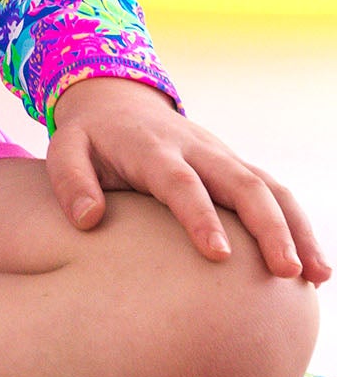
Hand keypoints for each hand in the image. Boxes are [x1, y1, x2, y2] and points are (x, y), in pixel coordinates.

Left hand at [49, 77, 329, 282]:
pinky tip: (314, 268)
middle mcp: (196, 151)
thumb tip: (88, 220)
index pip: (181, 183)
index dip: (200, 216)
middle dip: (268, 227)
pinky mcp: (235, 167)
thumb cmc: (89, 138)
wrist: (117, 100)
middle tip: (287, 272)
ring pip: (269, 187)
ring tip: (315, 275)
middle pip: (242, 183)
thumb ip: (71, 182)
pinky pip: (275, 192)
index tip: (220, 255)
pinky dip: (299, 225)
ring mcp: (221, 157)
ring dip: (296, 229)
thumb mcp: (65, 148)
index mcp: (153, 150)